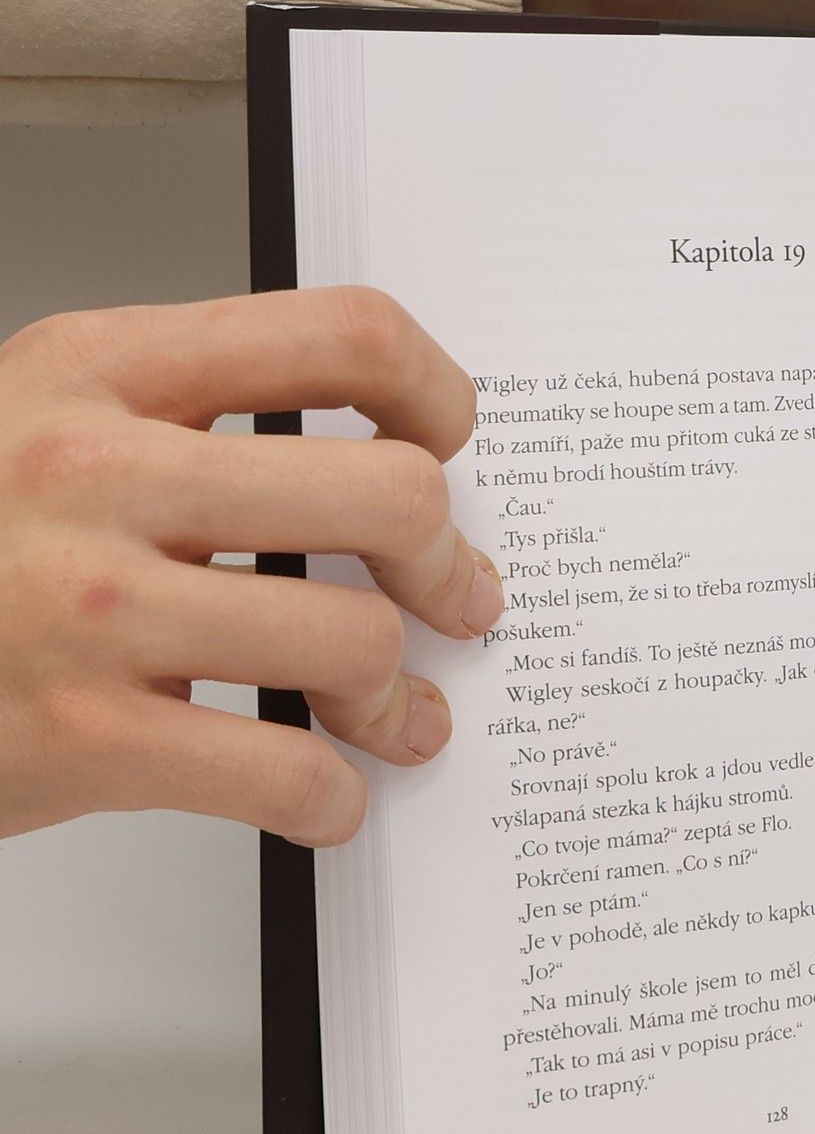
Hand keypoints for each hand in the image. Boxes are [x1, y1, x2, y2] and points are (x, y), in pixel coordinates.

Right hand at [0, 288, 502, 845]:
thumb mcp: (38, 420)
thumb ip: (186, 421)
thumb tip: (370, 471)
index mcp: (100, 371)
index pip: (340, 333)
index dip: (435, 389)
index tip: (448, 441)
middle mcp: (97, 475)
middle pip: (387, 493)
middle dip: (446, 561)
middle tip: (455, 598)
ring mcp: (86, 610)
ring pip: (352, 638)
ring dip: (397, 695)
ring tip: (392, 713)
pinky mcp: (77, 737)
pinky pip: (281, 773)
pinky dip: (329, 799)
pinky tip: (321, 795)